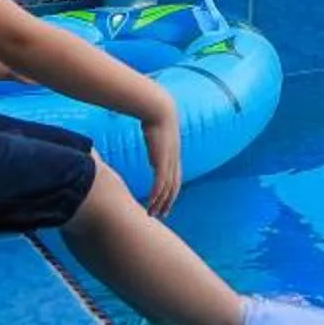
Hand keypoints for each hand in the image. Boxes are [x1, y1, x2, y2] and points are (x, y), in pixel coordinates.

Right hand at [140, 103, 183, 218]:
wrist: (160, 110)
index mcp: (173, 155)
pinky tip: (152, 203)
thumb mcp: (156, 128)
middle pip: (174, 187)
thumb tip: (148, 131)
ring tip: (152, 213)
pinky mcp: (162, 160)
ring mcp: (169, 161)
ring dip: (160, 202)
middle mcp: (174, 160)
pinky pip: (160, 182)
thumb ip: (154, 135)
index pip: (175, 179)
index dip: (171, 192)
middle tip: (162, 214)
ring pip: (167, 188)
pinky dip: (157, 195)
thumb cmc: (155, 116)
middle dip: (168, 202)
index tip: (166, 202)